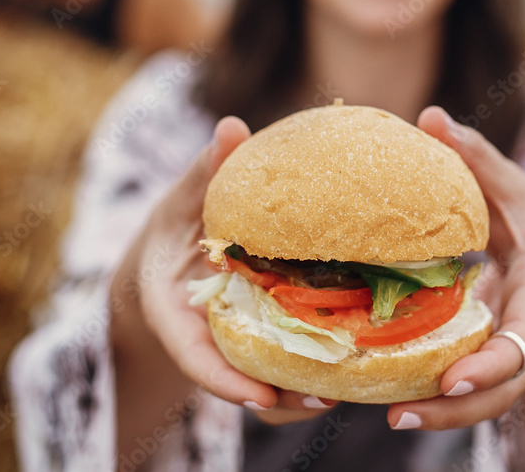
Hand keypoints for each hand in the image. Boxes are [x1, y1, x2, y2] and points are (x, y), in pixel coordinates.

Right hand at [111, 116, 336, 432]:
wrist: (167, 262)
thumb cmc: (172, 231)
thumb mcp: (180, 201)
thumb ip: (205, 173)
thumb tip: (232, 127)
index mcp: (177, 314)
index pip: (195, 357)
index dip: (225, 380)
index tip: (260, 396)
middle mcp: (206, 338)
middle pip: (239, 379)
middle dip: (279, 396)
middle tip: (325, 396)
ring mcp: (233, 345)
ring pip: (265, 381)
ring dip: (301, 392)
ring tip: (346, 390)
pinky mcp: (258, 340)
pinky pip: (282, 361)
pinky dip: (312, 365)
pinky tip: (357, 358)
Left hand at [383, 106, 524, 430]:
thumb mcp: (515, 186)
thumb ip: (477, 158)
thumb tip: (429, 117)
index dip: (498, 357)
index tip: (454, 378)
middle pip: (512, 381)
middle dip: (463, 405)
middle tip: (402, 412)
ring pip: (498, 397)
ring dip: (448, 415)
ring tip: (393, 415)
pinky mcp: (509, 363)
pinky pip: (483, 391)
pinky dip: (447, 403)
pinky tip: (399, 402)